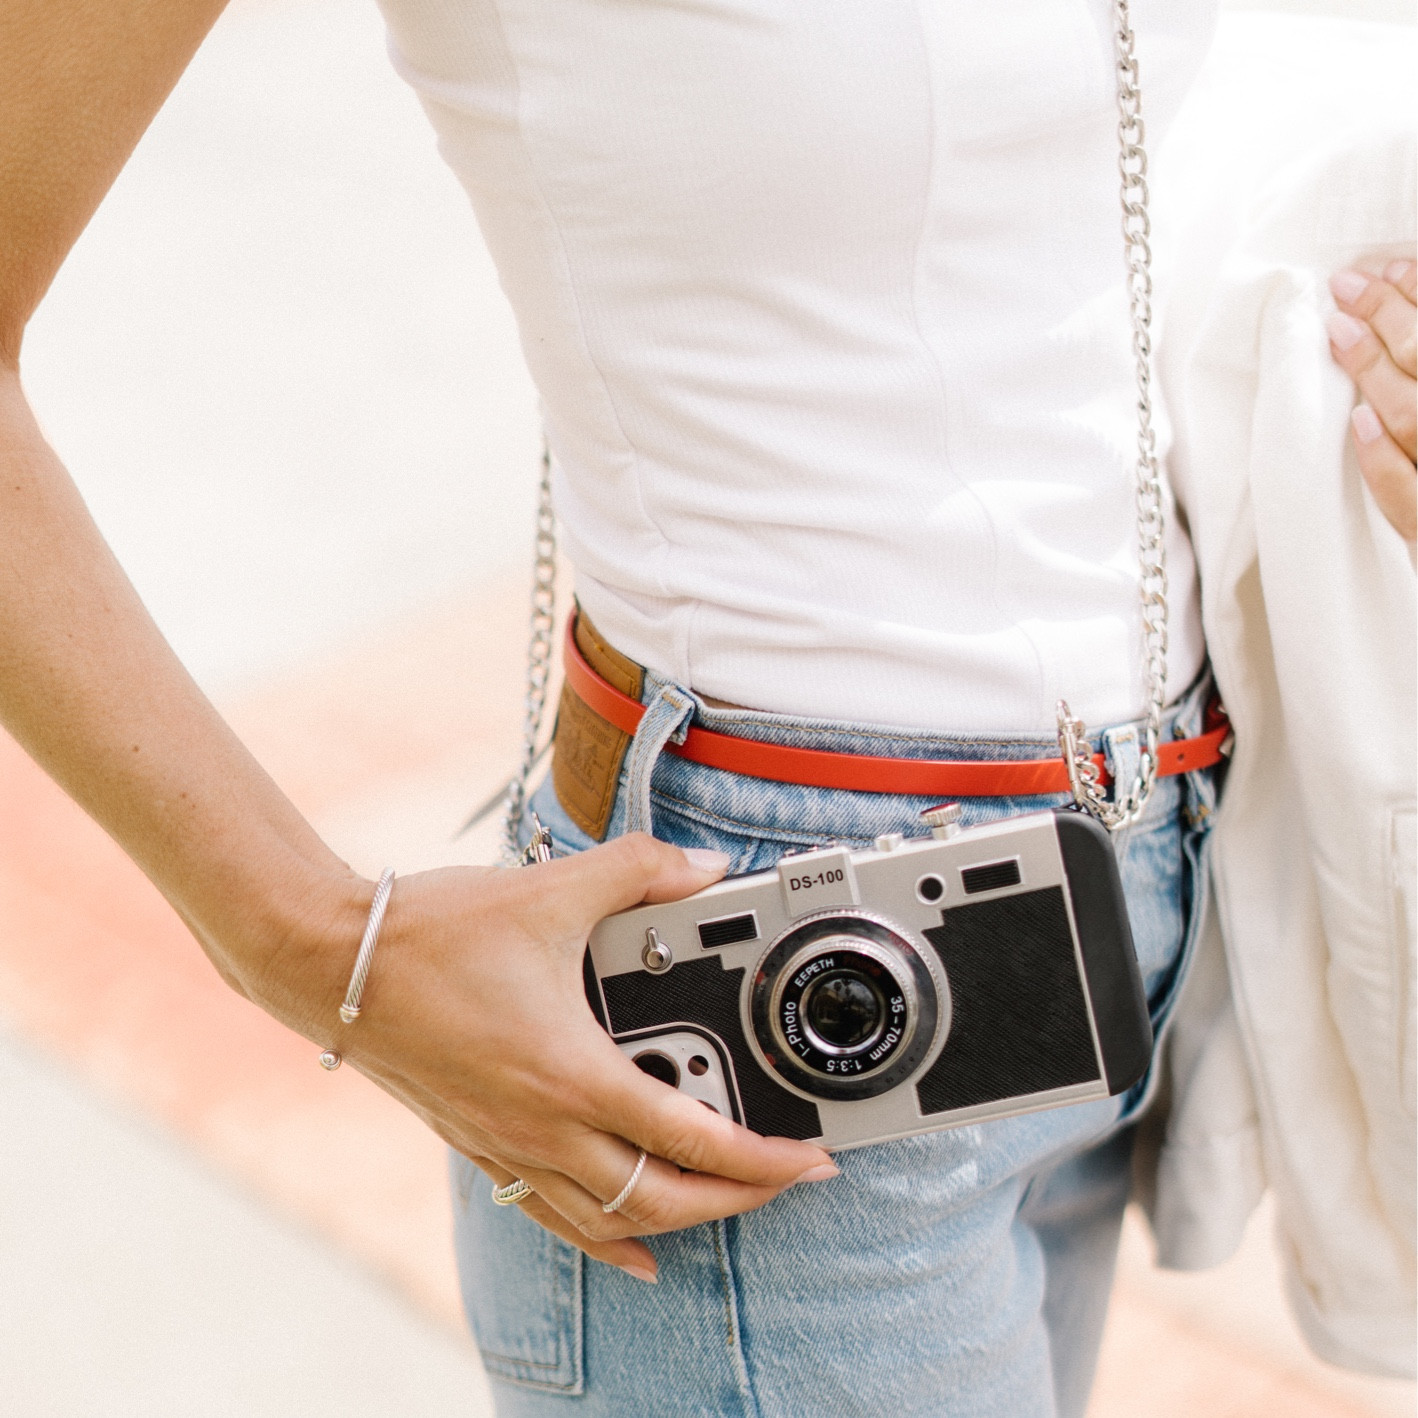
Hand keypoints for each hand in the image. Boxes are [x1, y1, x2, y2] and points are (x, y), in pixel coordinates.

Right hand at [282, 837, 835, 1284]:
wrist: (330, 962)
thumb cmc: (429, 933)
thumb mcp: (551, 890)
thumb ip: (639, 868)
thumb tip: (703, 866)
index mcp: (570, 1073)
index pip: (691, 1141)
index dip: (761, 1160)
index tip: (807, 1160)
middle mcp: (541, 1127)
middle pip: (661, 1199)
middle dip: (737, 1200)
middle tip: (784, 1183)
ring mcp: (506, 1146)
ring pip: (609, 1219)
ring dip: (675, 1220)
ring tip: (725, 1208)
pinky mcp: (477, 1144)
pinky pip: (550, 1217)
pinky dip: (602, 1239)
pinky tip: (630, 1250)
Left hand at [1328, 260, 1416, 541]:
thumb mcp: (1413, 433)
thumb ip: (1410, 379)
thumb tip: (1398, 330)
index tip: (1392, 267)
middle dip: (1396, 316)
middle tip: (1350, 283)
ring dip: (1378, 370)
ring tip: (1342, 330)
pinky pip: (1408, 497)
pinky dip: (1385, 457)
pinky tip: (1360, 421)